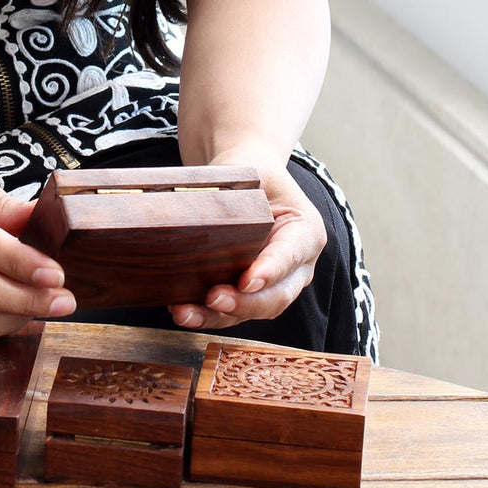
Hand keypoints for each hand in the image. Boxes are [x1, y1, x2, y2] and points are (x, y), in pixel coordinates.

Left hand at [169, 146, 326, 330]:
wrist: (250, 176)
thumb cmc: (253, 171)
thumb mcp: (252, 171)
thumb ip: (236, 190)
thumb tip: (200, 210)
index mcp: (305, 231)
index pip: (290, 254)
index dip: (271, 271)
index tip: (247, 280)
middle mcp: (296, 265)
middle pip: (277, 295)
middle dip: (245, 302)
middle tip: (215, 298)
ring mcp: (275, 283)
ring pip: (253, 310)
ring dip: (220, 316)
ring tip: (186, 312)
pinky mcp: (250, 293)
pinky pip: (233, 311)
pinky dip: (208, 314)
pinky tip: (182, 310)